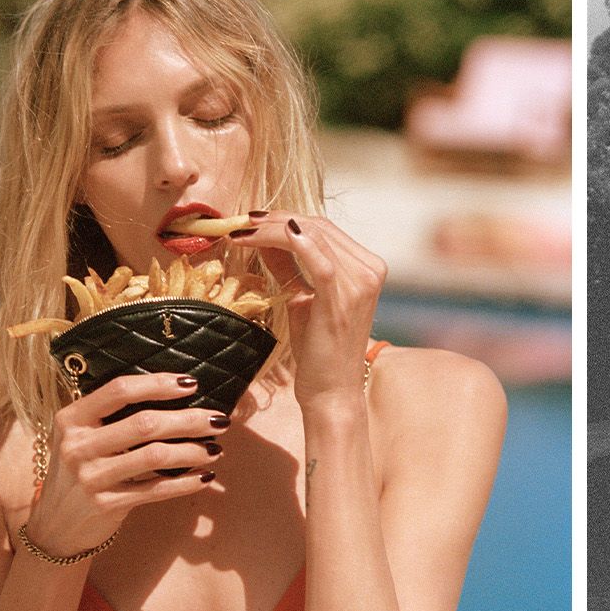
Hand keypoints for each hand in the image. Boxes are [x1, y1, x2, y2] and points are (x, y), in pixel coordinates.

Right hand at [24, 374, 228, 556]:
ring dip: (193, 451)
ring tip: (215, 449)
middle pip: (145, 423)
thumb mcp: (81, 437)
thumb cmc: (80, 470)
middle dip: (189, 420)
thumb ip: (112, 416)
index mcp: (72, 419)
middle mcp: (78, 446)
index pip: (120, 391)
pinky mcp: (105, 505)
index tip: (191, 384)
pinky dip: (185, 483)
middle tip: (217, 421)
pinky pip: (156, 490)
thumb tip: (175, 394)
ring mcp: (90, 477)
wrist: (55, 525)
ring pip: (155, 456)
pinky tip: (204, 477)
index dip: (158, 384)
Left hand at [230, 212, 385, 402]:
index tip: (251, 221)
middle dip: (274, 220)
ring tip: (239, 232)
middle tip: (239, 223)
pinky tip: (259, 238)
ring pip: (312, 235)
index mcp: (366, 268)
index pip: (323, 228)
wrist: (332, 391)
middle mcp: (370, 270)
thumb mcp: (303, 300)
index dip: (284, 219)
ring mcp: (360, 283)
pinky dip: (285, 241)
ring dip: (269, 229)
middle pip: (317, 226)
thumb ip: (288, 267)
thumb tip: (262, 237)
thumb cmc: (319, 351)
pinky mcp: (342, 297)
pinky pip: (315, 257)